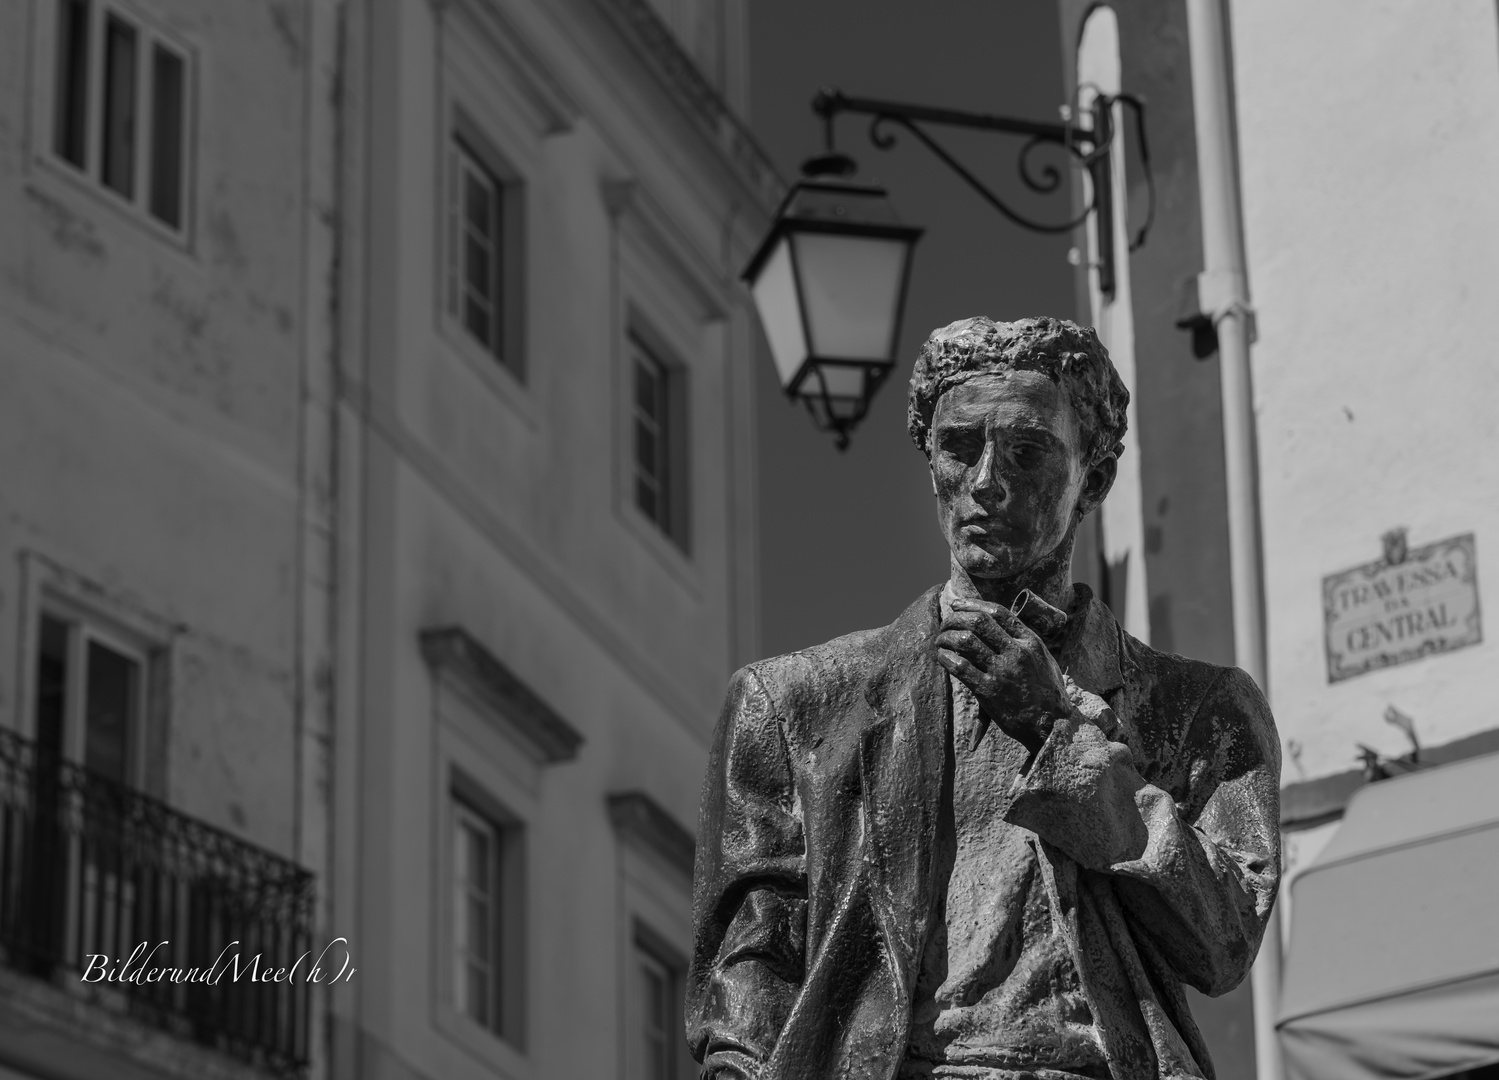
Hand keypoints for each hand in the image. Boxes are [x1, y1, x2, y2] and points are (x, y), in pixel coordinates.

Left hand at [935, 597, 1070, 743]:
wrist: (1052, 725)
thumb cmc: (1048, 693)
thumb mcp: (1044, 660)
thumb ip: (1025, 642)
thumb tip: (1005, 625)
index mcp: (1030, 642)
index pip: (998, 612)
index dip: (972, 604)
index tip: (957, 604)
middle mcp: (1016, 653)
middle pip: (978, 622)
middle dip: (956, 618)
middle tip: (946, 623)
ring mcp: (1002, 671)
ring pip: (966, 641)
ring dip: (947, 637)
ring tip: (941, 640)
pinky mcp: (988, 691)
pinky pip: (959, 667)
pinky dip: (946, 658)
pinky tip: (942, 657)